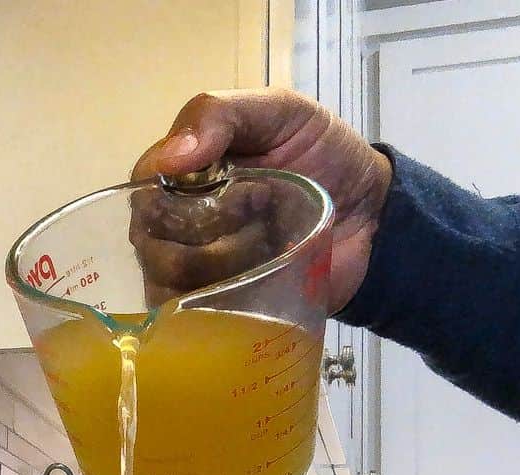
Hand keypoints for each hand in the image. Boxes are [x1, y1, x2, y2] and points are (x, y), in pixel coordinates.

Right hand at [131, 89, 392, 312]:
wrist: (375, 218)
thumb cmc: (326, 156)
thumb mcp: (281, 111)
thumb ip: (223, 113)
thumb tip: (171, 158)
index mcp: (189, 175)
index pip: (143, 183)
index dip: (156, 183)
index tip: (193, 181)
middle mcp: (182, 225)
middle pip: (145, 234)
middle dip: (179, 230)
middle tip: (234, 217)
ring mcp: (200, 271)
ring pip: (160, 278)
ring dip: (197, 266)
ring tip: (249, 250)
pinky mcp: (222, 309)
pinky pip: (188, 317)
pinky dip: (203, 304)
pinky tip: (237, 287)